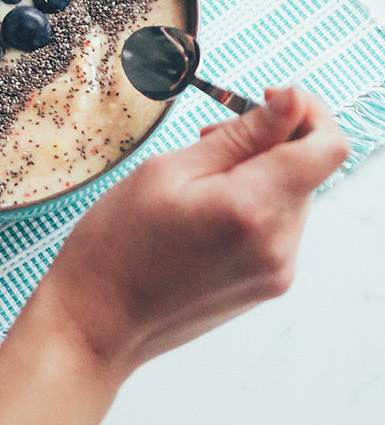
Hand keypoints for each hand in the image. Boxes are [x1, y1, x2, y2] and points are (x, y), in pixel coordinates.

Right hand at [37, 86, 349, 372]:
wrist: (97, 324)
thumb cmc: (116, 247)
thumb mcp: (167, 170)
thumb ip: (241, 134)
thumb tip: (292, 100)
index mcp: (253, 209)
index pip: (327, 146)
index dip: (308, 111)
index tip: (267, 101)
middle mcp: (278, 246)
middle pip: (307, 169)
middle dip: (269, 142)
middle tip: (207, 142)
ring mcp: (277, 271)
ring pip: (292, 196)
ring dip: (258, 175)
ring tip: (197, 182)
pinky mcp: (267, 285)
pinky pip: (277, 227)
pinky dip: (252, 207)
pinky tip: (204, 213)